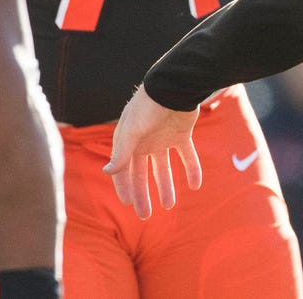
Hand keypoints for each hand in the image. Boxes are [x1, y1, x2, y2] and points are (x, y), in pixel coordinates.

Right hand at [103, 85, 201, 218]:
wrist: (175, 87)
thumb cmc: (148, 107)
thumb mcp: (132, 132)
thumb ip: (121, 153)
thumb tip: (107, 173)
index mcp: (128, 142)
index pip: (124, 171)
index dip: (125, 188)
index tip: (129, 205)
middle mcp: (144, 142)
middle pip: (142, 174)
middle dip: (143, 194)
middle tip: (146, 216)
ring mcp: (163, 139)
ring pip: (164, 168)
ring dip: (167, 186)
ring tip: (169, 205)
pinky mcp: (182, 134)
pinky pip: (187, 156)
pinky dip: (192, 170)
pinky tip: (195, 186)